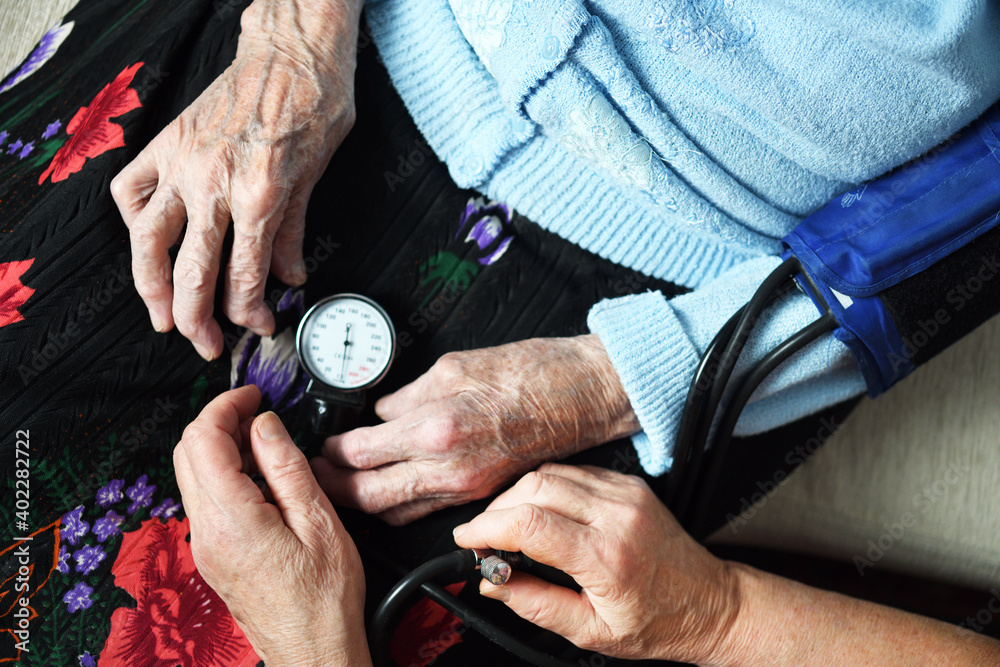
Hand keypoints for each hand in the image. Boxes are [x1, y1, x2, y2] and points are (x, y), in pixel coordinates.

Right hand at [113, 0, 360, 359]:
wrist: (294, 52)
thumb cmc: (314, 106)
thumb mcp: (315, 177)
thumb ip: (293, 234)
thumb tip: (288, 279)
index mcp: (260, 195)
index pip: (244, 276)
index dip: (250, 313)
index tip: (259, 326)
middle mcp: (215, 182)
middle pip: (192, 271)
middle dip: (196, 319)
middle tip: (202, 342)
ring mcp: (184, 162)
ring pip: (148, 239)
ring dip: (150, 286)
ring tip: (160, 315)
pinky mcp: (166, 143)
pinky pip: (132, 190)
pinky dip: (133, 221)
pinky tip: (146, 244)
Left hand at [174, 385, 370, 666]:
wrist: (314, 650)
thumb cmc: (324, 598)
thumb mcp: (318, 520)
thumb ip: (286, 465)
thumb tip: (265, 425)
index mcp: (232, 519)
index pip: (204, 439)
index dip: (226, 406)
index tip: (252, 395)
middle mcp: (207, 533)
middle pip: (187, 453)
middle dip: (218, 421)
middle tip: (257, 412)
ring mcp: (206, 547)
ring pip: (193, 476)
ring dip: (221, 448)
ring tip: (266, 445)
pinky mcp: (214, 556)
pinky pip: (207, 501)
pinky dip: (226, 475)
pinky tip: (262, 478)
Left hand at [312, 335, 640, 524]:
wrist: (578, 395)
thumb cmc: (527, 374)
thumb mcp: (453, 366)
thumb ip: (407, 395)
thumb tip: (381, 411)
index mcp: (435, 428)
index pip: (361, 452)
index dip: (331, 451)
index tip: (321, 444)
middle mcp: (447, 468)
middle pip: (368, 495)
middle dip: (333, 488)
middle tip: (314, 475)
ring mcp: (465, 487)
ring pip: (395, 512)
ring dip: (362, 502)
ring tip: (342, 485)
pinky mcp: (478, 493)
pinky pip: (425, 510)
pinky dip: (398, 505)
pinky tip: (386, 490)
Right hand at [452, 464, 738, 665]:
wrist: (711, 603)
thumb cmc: (659, 622)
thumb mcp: (592, 632)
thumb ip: (536, 605)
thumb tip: (494, 585)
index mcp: (607, 558)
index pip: (529, 525)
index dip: (488, 528)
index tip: (468, 540)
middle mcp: (617, 516)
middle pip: (534, 489)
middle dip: (497, 510)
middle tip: (486, 539)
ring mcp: (625, 494)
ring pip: (550, 474)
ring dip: (518, 495)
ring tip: (509, 527)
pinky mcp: (629, 484)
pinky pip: (573, 472)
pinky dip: (546, 487)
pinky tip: (541, 511)